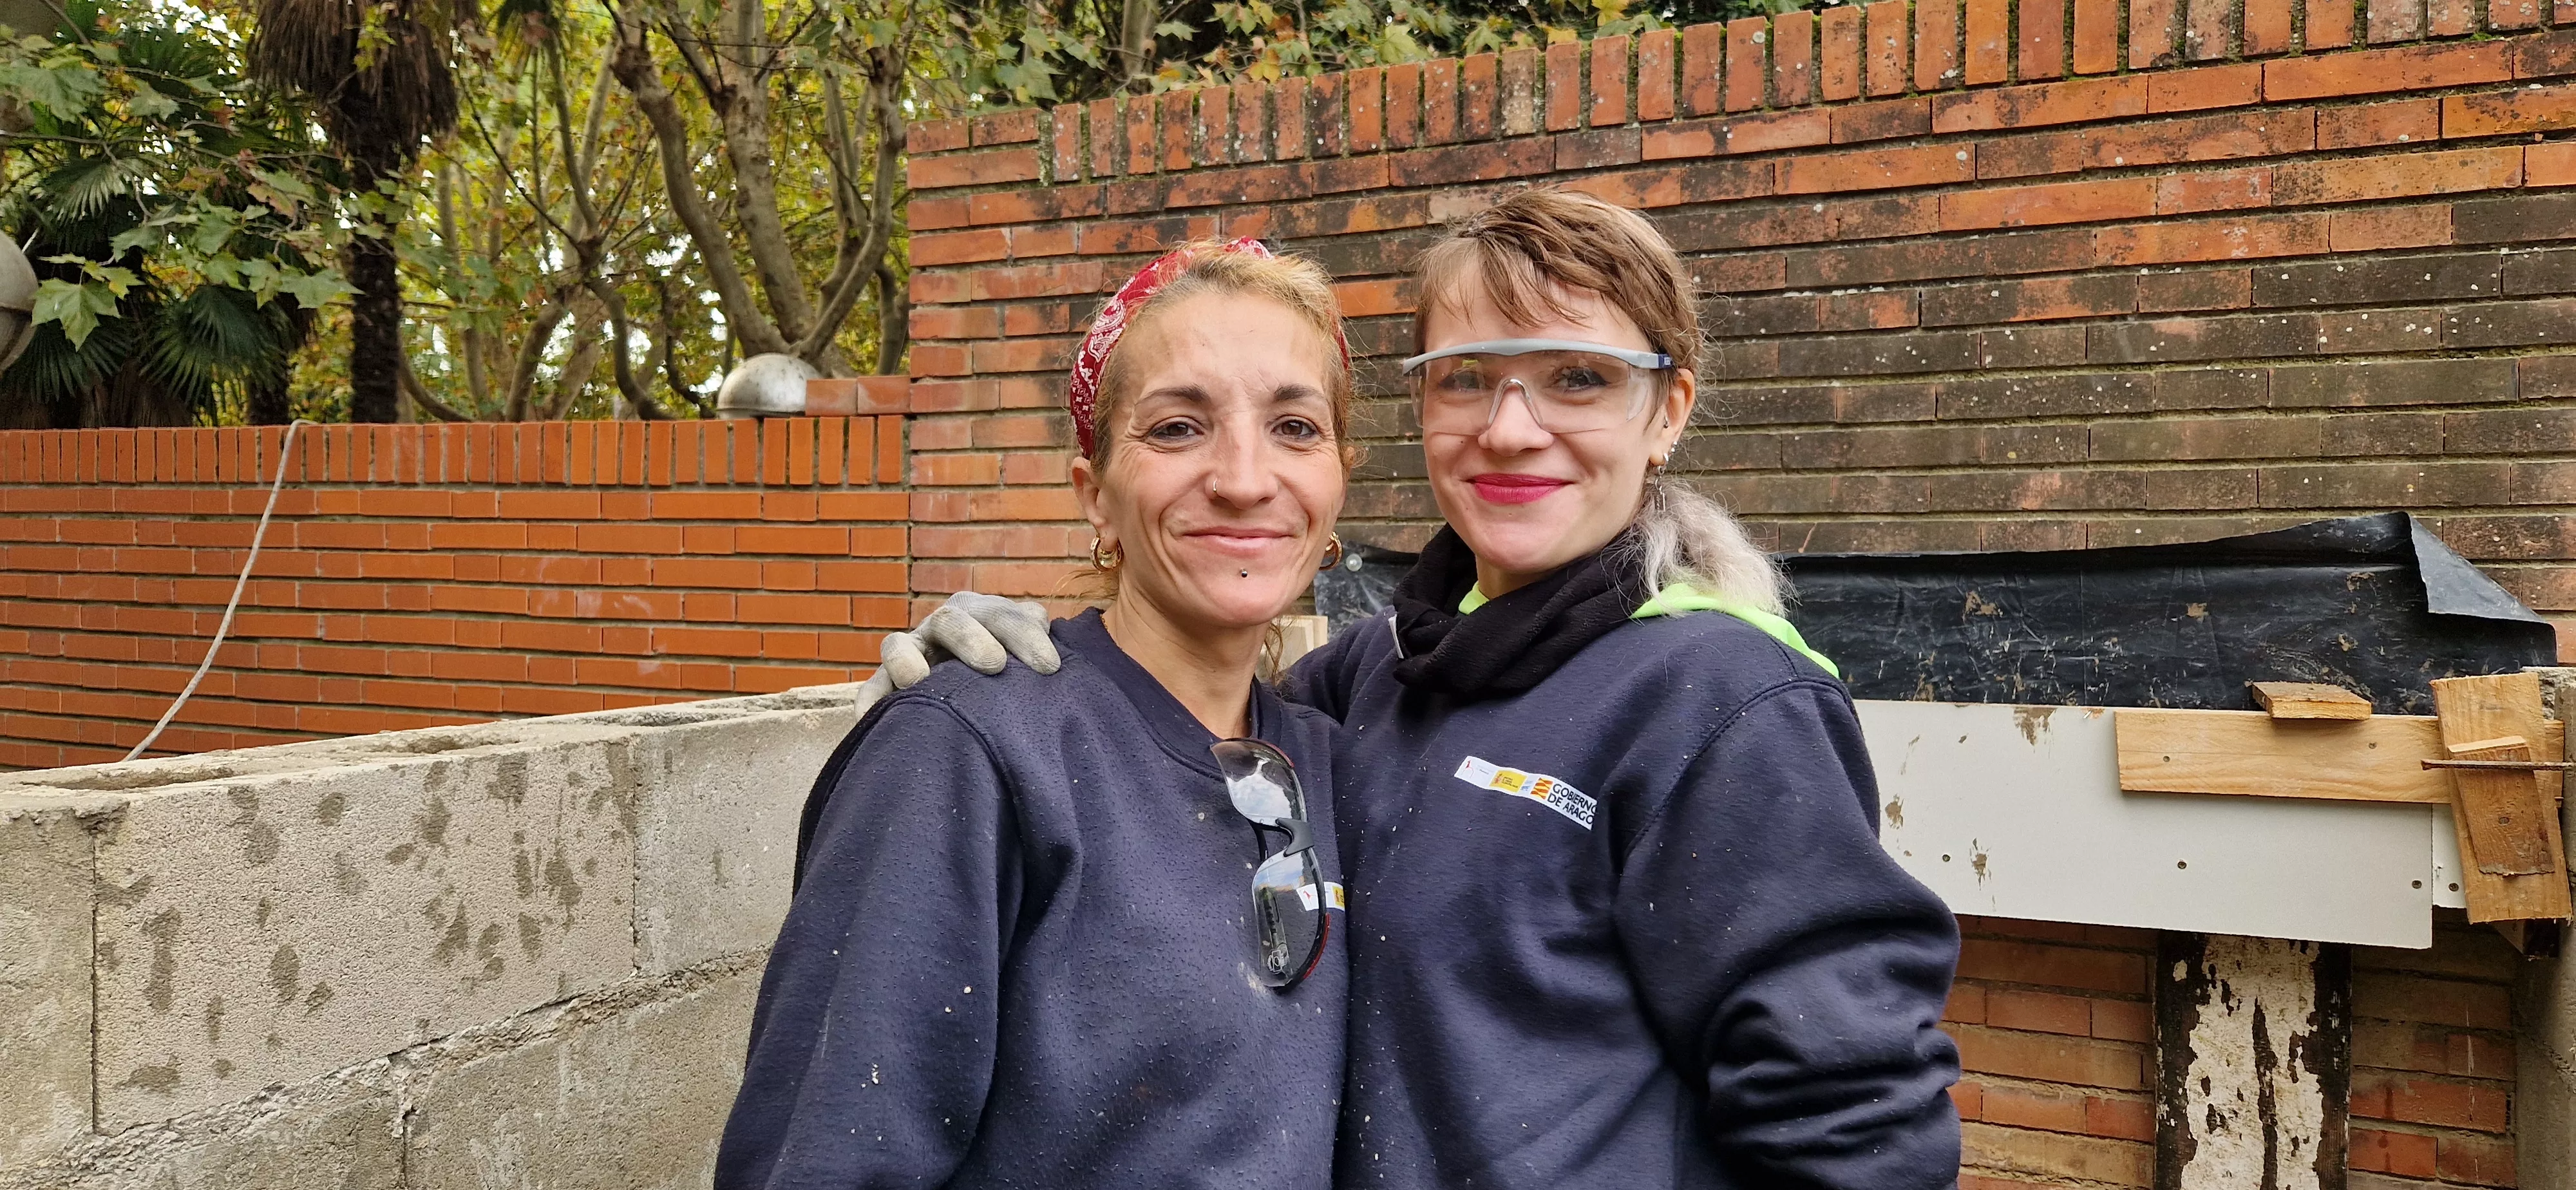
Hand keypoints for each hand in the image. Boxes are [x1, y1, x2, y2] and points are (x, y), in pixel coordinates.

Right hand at [856, 591, 1062, 716]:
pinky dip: (870, 701)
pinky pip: (872, 689)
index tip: (1049, 666)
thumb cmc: (1015, 672)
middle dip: (973, 639)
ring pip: (898, 644)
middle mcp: (943, 625)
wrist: (979, 687)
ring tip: (917, 681)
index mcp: (982, 614)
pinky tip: (868, 718)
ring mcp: (912, 651)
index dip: (1026, 636)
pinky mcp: (887, 682)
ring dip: (907, 659)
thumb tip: (1042, 622)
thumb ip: (1036, 636)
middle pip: (951, 620)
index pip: (1004, 616)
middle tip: (994, 665)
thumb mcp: (1029, 652)